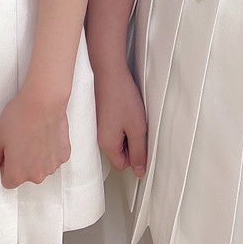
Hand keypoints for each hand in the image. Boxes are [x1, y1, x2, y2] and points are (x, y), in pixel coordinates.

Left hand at [0, 86, 70, 187]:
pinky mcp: (63, 155)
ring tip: (32, 135)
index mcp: (18, 174)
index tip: (7, 153)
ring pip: (40, 166)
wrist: (43, 102)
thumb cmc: (21, 117)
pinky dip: (49, 150)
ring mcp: (52, 166)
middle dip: (21, 162)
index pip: (8, 181)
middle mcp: (36, 176)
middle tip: (19, 140)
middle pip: (25, 175)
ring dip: (36, 157)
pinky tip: (44, 135)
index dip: (5, 166)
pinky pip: (53, 158)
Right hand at [94, 62, 147, 176]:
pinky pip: (114, 126)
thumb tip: (139, 172)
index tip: (143, 140)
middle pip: (120, 152)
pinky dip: (123, 120)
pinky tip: (127, 108)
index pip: (123, 164)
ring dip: (128, 130)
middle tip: (139, 125)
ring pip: (118, 137)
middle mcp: (100, 137)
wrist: (109, 71)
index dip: (136, 156)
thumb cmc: (122, 97)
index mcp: (107, 145)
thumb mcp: (137, 128)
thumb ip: (139, 152)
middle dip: (132, 142)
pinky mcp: (101, 114)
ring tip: (134, 114)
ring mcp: (99, 125)